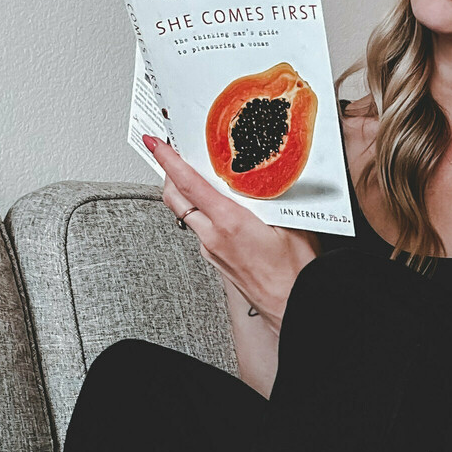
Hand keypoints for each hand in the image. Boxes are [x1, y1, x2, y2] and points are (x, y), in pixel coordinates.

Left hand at [144, 135, 317, 329]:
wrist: (290, 308)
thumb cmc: (295, 274)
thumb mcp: (292, 223)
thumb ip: (275, 196)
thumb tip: (269, 173)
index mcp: (229, 223)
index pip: (189, 184)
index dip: (169, 160)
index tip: (156, 143)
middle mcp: (213, 237)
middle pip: (175, 198)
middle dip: (169, 172)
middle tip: (171, 153)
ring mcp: (211, 251)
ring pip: (186, 213)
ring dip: (186, 192)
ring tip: (198, 175)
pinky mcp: (216, 260)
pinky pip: (201, 228)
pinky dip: (202, 210)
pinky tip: (218, 205)